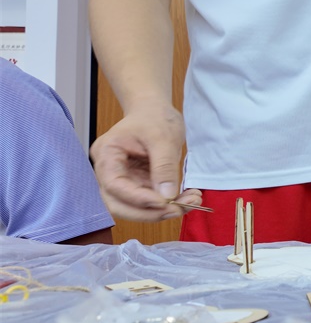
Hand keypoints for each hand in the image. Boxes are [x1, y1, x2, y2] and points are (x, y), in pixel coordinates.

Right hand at [90, 102, 186, 220]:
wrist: (154, 110)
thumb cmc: (154, 116)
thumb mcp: (163, 137)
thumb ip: (164, 166)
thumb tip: (167, 196)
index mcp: (107, 154)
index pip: (115, 186)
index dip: (138, 199)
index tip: (165, 203)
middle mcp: (109, 170)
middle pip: (118, 204)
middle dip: (148, 212)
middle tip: (178, 210)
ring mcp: (123, 179)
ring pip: (135, 207)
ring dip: (162, 211)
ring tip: (191, 202)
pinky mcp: (137, 183)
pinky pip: (149, 200)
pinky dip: (168, 203)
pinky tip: (189, 199)